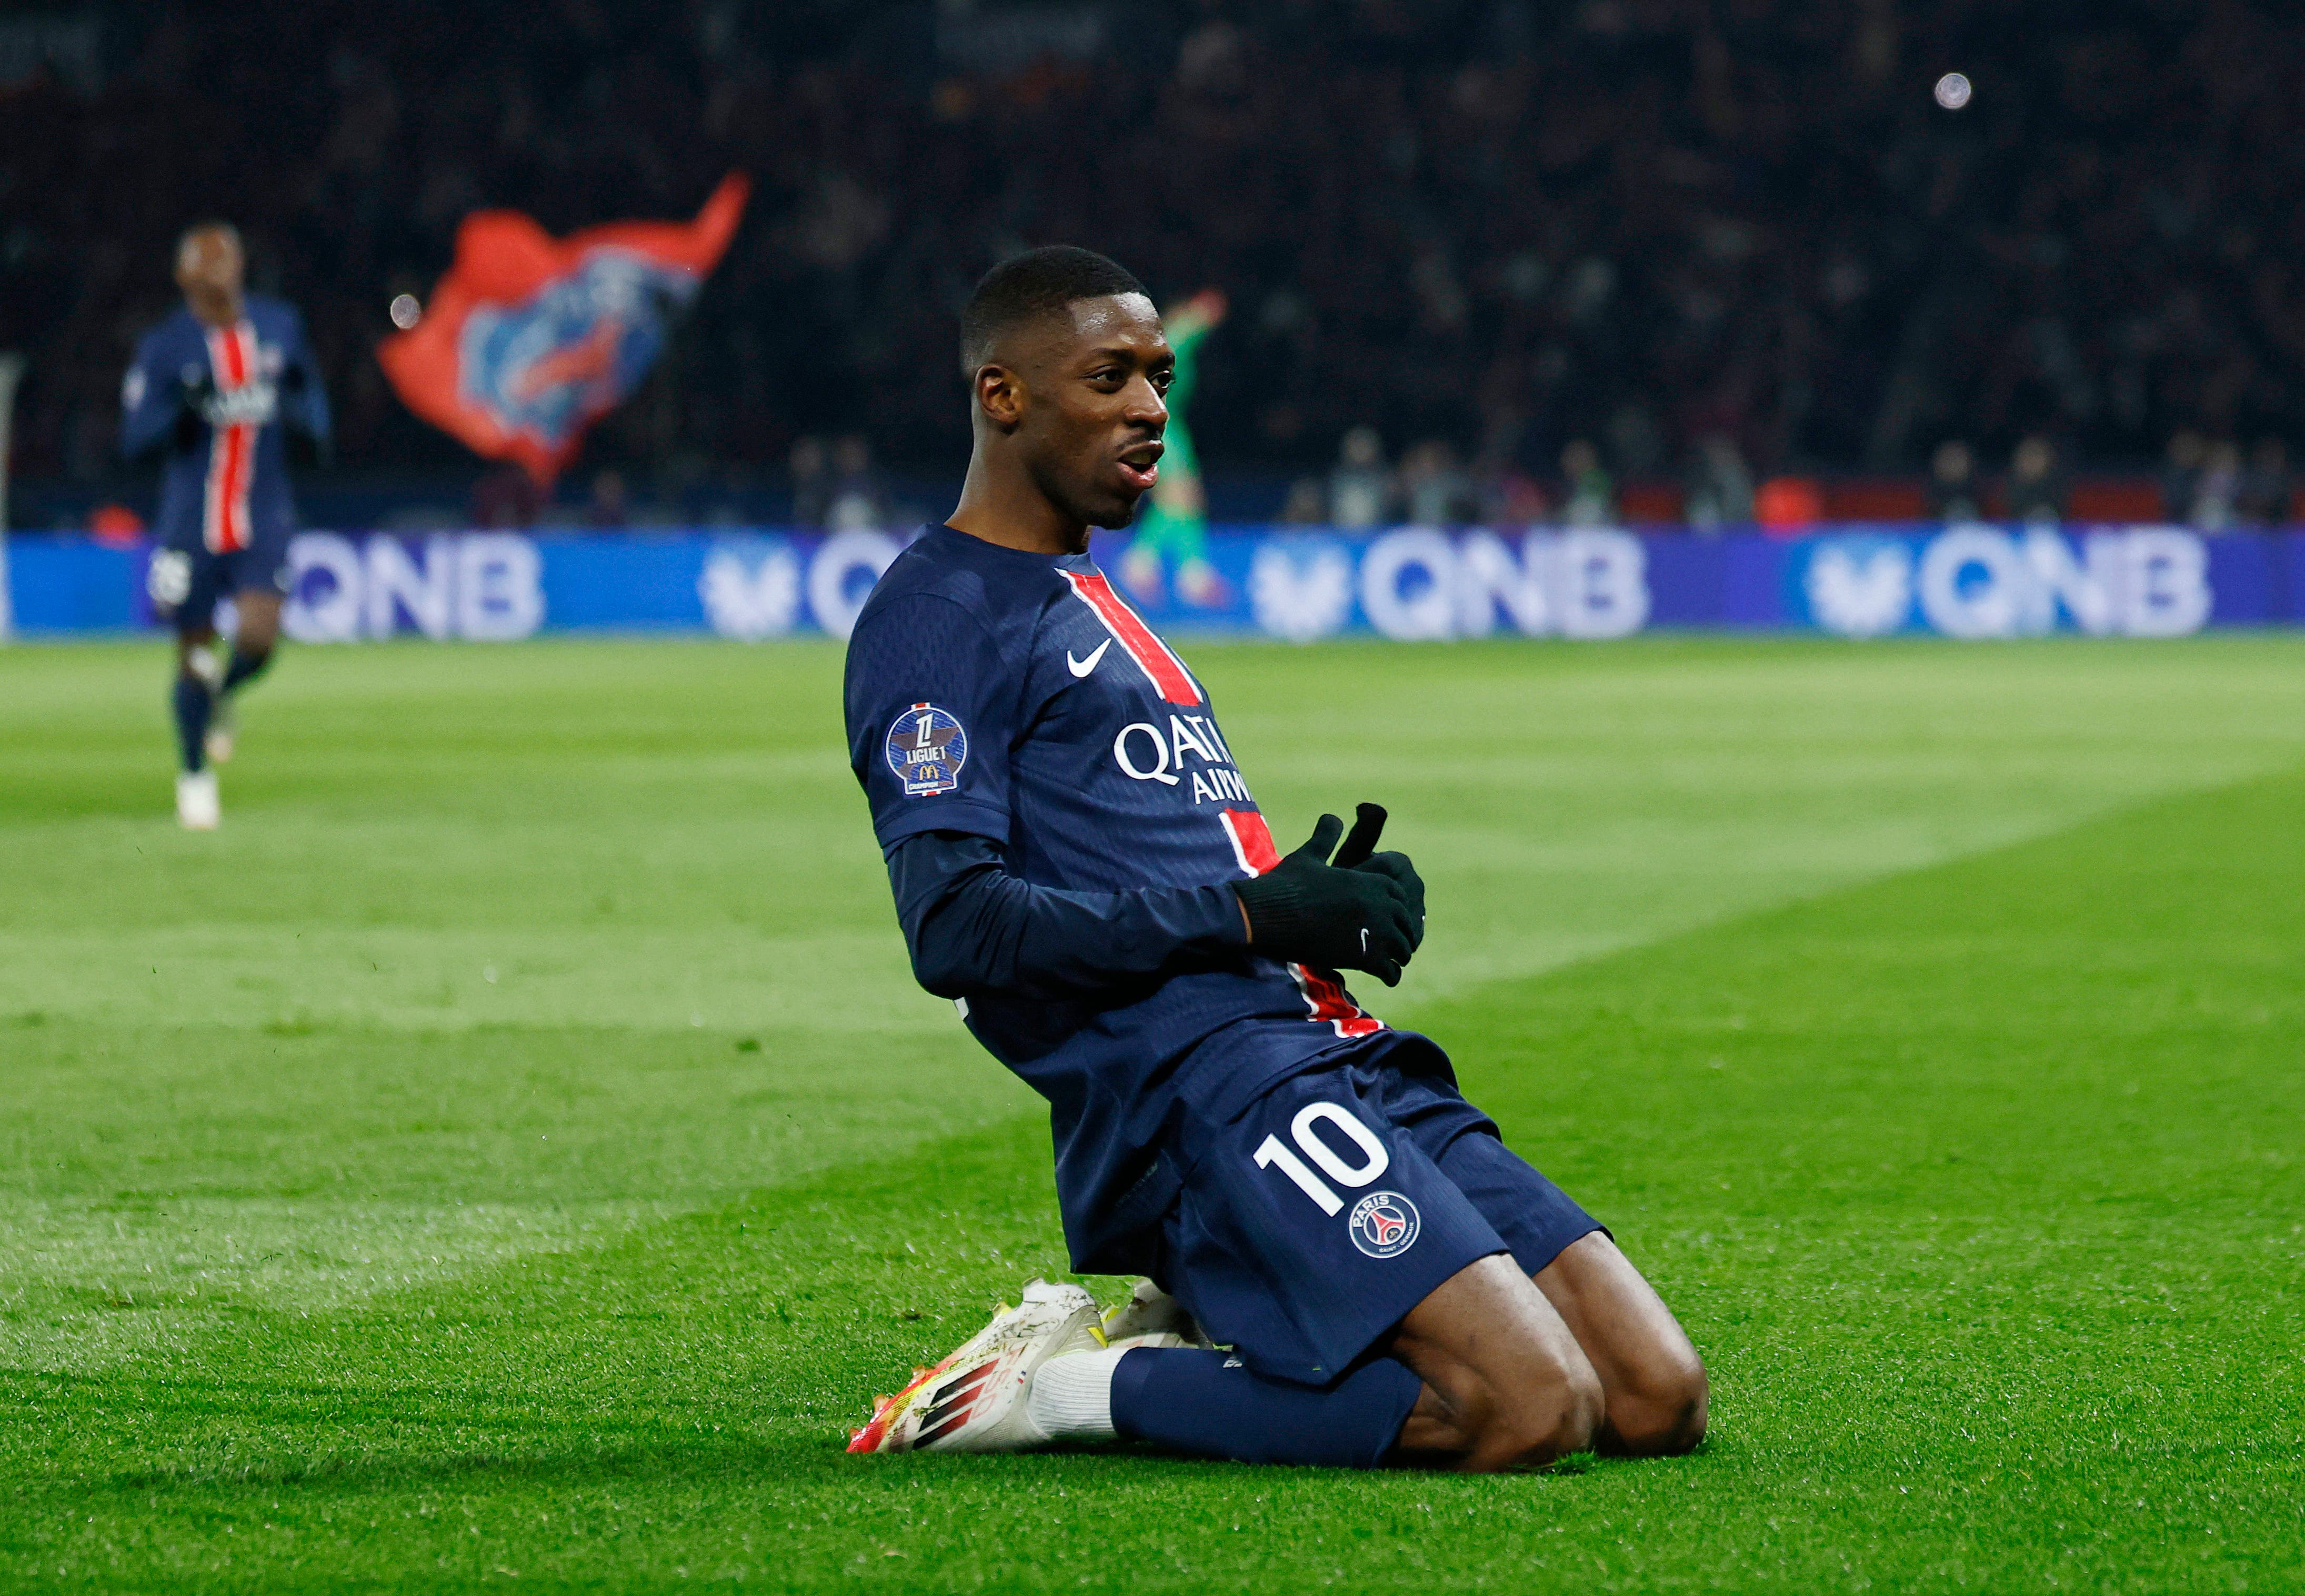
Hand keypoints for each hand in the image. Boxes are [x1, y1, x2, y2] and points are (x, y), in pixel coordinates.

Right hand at [1234, 803, 1424, 984]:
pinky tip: (1386, 979)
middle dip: (1401, 935)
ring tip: (1392, 964)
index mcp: (1368, 881)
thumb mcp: (1308, 856)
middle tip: (1395, 947)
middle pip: (1405, 923)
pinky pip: (1390, 970)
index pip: (1400, 896)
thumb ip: (1326, 838)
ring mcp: (1373, 930)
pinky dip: (1391, 975)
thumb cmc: (1285, 884)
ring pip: (1401, 947)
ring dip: (1398, 957)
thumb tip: (1332, 816)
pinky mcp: (1363, 957)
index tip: (1392, 920)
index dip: (1397, 910)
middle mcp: (1377, 904)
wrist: (1266, 914)